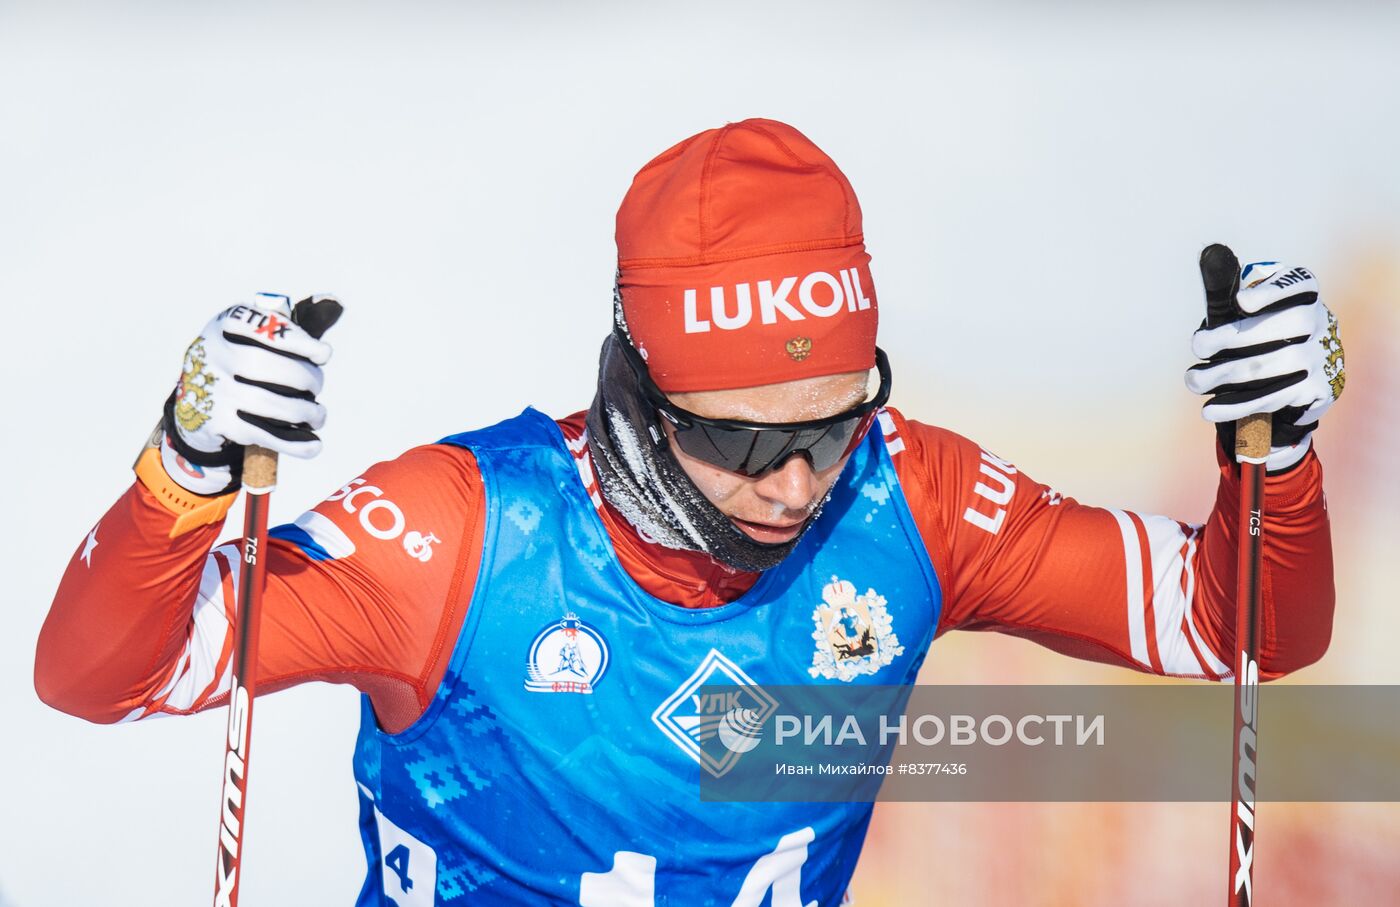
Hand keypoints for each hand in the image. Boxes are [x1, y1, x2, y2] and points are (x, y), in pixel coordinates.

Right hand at [162, 294, 337, 492]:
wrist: (196, 403)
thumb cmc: (240, 361)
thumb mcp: (254, 335)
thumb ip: (290, 323)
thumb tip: (335, 301)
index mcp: (224, 326)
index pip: (262, 328)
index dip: (298, 341)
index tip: (324, 354)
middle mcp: (213, 355)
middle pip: (265, 366)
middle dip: (304, 378)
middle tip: (316, 387)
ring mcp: (212, 391)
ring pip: (267, 403)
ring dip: (305, 412)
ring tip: (318, 415)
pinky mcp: (217, 424)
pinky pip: (262, 434)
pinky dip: (294, 443)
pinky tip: (314, 444)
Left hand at [1186, 262, 1344, 471]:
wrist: (1295, 378)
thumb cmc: (1257, 331)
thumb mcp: (1244, 308)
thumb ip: (1228, 286)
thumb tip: (1210, 254)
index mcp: (1304, 293)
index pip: (1297, 284)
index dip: (1271, 292)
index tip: (1240, 301)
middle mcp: (1320, 321)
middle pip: (1286, 327)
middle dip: (1235, 337)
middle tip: (1198, 347)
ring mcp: (1322, 356)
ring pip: (1275, 365)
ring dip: (1227, 374)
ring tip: (1193, 380)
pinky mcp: (1318, 389)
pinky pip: (1276, 397)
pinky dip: (1239, 404)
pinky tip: (1210, 408)